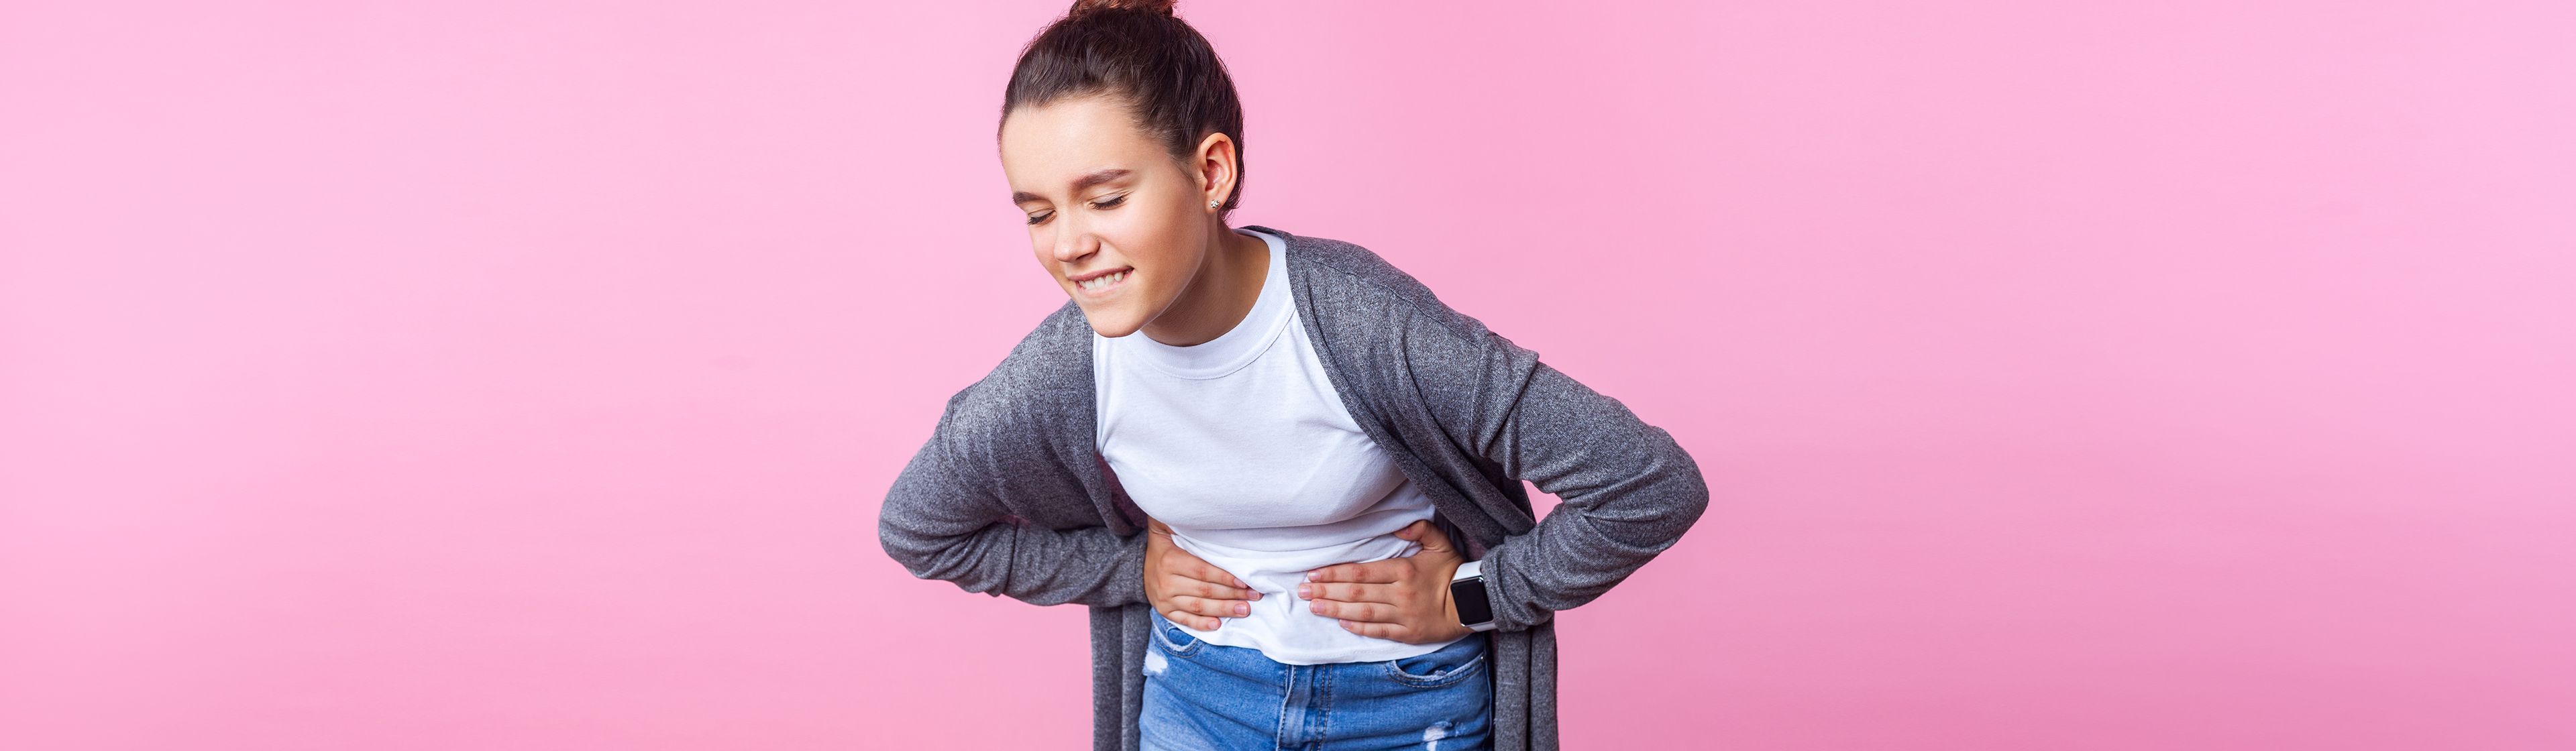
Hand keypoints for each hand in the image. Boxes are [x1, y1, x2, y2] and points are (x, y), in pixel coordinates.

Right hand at [1142, 517, 1259, 630]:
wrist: (1137, 567)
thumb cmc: (1165, 546)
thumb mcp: (1167, 529)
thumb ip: (1181, 522)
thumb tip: (1199, 510)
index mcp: (1171, 561)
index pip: (1203, 572)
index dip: (1225, 577)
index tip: (1245, 581)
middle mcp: (1166, 582)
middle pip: (1205, 591)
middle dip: (1232, 594)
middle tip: (1253, 597)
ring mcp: (1164, 599)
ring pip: (1198, 607)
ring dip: (1223, 610)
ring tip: (1243, 610)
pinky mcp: (1164, 611)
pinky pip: (1185, 620)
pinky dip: (1201, 624)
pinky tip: (1218, 624)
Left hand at [1299, 520, 1472, 643]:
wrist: (1473, 603)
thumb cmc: (1453, 571)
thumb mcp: (1440, 543)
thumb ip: (1419, 529)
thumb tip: (1397, 525)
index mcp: (1404, 570)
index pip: (1361, 572)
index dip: (1334, 573)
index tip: (1313, 573)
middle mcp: (1400, 594)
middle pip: (1355, 592)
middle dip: (1326, 591)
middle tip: (1303, 591)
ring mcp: (1403, 616)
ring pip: (1362, 613)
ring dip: (1335, 609)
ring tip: (1313, 607)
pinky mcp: (1407, 633)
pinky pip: (1378, 631)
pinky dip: (1358, 628)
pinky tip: (1341, 623)